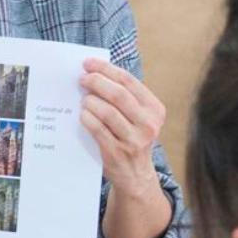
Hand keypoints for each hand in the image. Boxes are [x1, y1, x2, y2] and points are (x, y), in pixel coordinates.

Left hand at [81, 59, 165, 192]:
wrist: (135, 175)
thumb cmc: (132, 138)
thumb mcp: (139, 117)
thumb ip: (124, 97)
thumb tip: (95, 73)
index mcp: (154, 109)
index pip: (129, 81)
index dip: (107, 69)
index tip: (89, 63)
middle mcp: (148, 123)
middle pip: (118, 94)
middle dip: (97, 82)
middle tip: (83, 78)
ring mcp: (133, 139)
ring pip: (107, 112)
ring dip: (91, 101)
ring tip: (83, 98)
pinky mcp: (117, 152)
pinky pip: (98, 129)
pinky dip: (87, 118)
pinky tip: (82, 114)